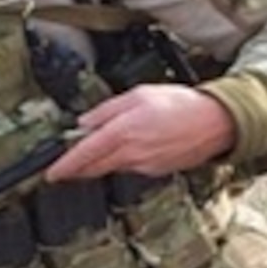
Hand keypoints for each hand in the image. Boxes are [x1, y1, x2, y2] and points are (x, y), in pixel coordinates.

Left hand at [40, 84, 234, 182]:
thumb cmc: (181, 104)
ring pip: (112, 168)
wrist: (215, 122)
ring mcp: (144, 166)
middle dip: (77, 170)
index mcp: (124, 131)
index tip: (51, 173)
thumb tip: (84, 123)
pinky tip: (129, 149)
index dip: (65, 166)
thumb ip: (107, 110)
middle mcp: (132, 153)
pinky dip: (122, 162)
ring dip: (101, 163)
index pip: (85, 153)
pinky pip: (131, 169)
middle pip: (94, 168)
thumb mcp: (138, 95)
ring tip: (97, 151)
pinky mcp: (155, 172)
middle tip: (63, 169)